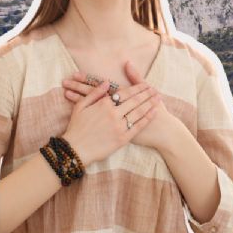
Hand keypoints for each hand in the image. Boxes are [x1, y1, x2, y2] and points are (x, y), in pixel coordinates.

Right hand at [62, 62, 176, 151]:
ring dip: (150, 103)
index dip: (137, 88)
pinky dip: (147, 118)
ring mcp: (119, 126)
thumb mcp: (80, 106)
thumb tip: (107, 82)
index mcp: (104, 104)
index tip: (145, 84)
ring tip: (158, 98)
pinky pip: (138, 126)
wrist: (75, 149)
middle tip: (155, 89)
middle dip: (147, 94)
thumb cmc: (76, 127)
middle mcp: (113, 113)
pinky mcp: (122, 138)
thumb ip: (95, 93)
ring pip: (138, 111)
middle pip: (135, 100)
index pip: (125, 92)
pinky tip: (154, 112)